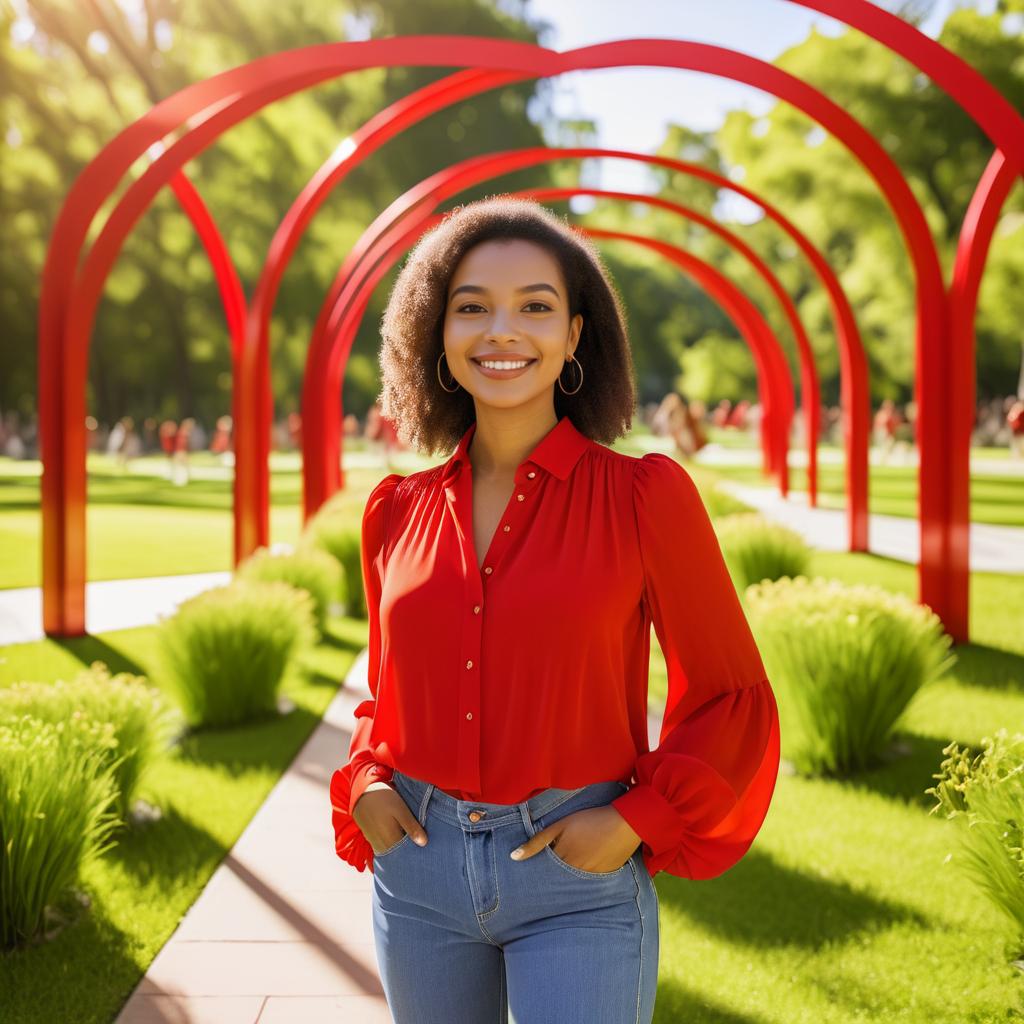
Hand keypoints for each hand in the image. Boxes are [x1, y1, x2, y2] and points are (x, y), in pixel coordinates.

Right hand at [353, 780, 427, 854]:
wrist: (362, 793)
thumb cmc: (384, 799)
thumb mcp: (400, 810)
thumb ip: (411, 827)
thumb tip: (424, 843)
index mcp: (391, 839)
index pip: (406, 854)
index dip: (416, 851)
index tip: (424, 847)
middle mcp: (381, 846)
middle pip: (397, 855)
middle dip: (408, 852)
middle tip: (418, 845)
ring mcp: (374, 843)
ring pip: (390, 853)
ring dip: (398, 850)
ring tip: (408, 841)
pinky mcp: (370, 839)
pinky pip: (382, 849)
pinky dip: (390, 847)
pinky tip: (396, 839)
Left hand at [510, 805, 641, 872]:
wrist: (625, 824)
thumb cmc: (590, 820)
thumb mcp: (560, 826)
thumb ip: (537, 842)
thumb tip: (513, 857)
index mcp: (562, 858)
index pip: (543, 873)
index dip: (536, 873)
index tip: (527, 878)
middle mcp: (574, 872)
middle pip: (555, 881)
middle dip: (548, 880)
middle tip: (541, 882)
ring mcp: (590, 877)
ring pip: (570, 884)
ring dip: (564, 880)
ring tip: (564, 873)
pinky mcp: (603, 878)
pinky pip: (587, 884)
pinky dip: (581, 880)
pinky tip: (582, 872)